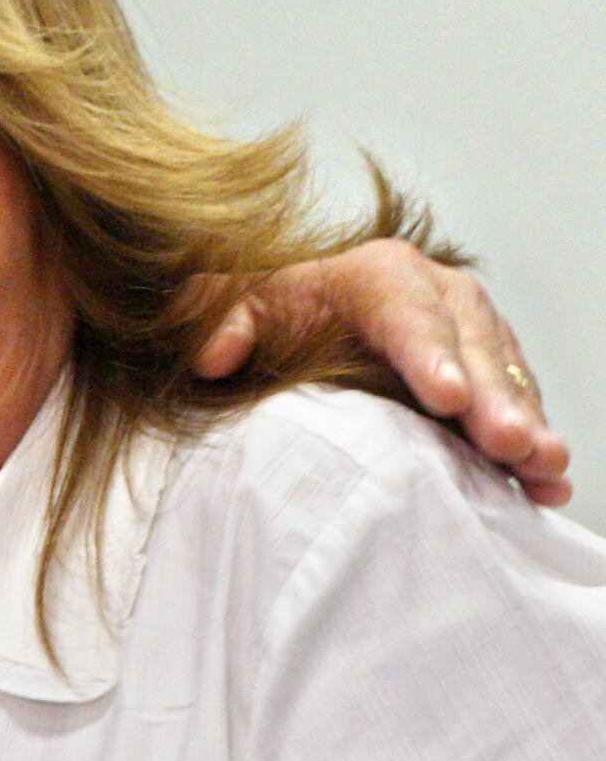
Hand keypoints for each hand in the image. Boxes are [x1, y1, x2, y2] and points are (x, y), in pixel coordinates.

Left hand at [192, 239, 571, 506]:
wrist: (301, 329)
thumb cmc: (274, 318)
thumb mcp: (240, 309)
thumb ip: (220, 319)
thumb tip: (211, 354)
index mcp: (376, 275)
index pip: (405, 308)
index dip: (428, 351)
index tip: (447, 396)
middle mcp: (436, 297)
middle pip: (472, 341)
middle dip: (494, 394)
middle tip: (509, 443)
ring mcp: (471, 337)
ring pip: (506, 374)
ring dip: (525, 420)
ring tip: (542, 466)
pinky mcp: (491, 378)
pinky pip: (520, 405)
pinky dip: (533, 444)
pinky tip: (548, 485)